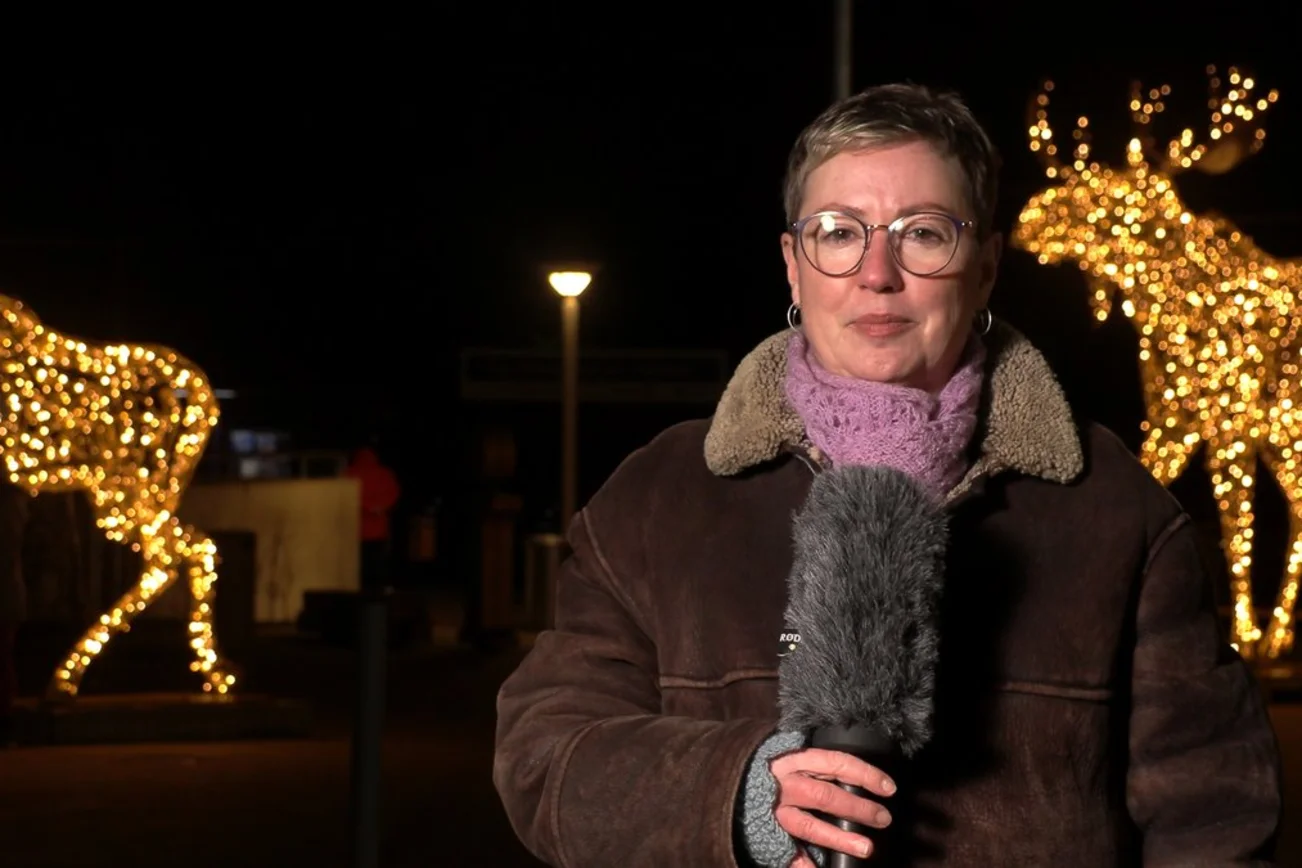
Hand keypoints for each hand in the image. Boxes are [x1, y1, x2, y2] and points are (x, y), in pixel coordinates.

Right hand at [769, 747, 894, 863]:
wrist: (727, 778)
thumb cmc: (766, 770)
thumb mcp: (789, 758)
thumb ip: (817, 766)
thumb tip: (856, 776)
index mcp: (793, 761)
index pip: (836, 763)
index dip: (865, 775)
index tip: (889, 788)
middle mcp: (784, 784)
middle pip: (826, 796)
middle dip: (858, 808)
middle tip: (883, 819)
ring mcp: (773, 810)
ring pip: (809, 825)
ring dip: (839, 838)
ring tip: (865, 848)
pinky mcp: (765, 831)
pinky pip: (787, 851)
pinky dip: (803, 863)